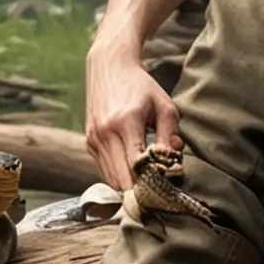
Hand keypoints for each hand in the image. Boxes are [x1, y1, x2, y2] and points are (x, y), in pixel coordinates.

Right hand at [85, 33, 181, 189]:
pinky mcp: (89, 142)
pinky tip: (133, 171)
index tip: (165, 191)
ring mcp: (94, 138)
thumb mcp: (163, 105)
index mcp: (126, 122)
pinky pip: (104, 169)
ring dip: (128, 186)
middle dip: (139, 192)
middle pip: (121, 179)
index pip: (136, 167)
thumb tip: (174, 162)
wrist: (109, 67)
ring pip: (110, 179)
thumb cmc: (141, 86)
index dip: (150, 184)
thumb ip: (170, 134)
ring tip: (147, 186)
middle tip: (158, 196)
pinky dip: (119, 175)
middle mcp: (105, 133)